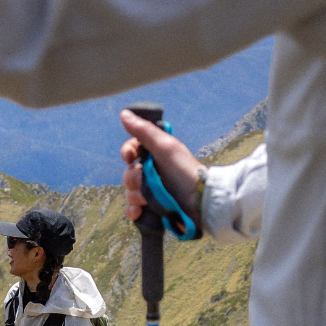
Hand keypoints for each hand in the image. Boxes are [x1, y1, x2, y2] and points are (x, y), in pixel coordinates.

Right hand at [119, 109, 204, 225]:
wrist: (200, 202)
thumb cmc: (185, 171)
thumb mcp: (165, 147)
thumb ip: (144, 131)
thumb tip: (124, 113)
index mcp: (156, 156)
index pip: (131, 151)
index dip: (127, 152)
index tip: (130, 157)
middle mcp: (152, 173)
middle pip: (128, 174)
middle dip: (134, 179)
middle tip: (146, 182)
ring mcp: (152, 193)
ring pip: (130, 193)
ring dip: (136, 197)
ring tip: (149, 200)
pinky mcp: (152, 210)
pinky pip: (133, 211)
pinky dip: (133, 212)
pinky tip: (138, 212)